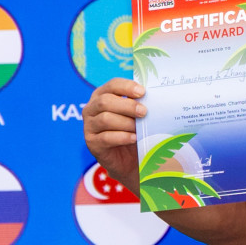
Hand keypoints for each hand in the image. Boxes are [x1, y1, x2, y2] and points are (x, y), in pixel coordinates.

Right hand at [83, 77, 145, 192]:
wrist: (129, 159)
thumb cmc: (134, 130)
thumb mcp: (137, 115)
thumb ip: (140, 104)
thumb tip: (155, 97)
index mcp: (102, 95)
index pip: (112, 85)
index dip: (127, 87)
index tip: (142, 92)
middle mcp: (92, 109)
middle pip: (105, 101)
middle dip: (127, 106)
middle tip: (144, 112)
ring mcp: (89, 126)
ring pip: (105, 119)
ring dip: (126, 123)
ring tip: (139, 128)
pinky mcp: (92, 143)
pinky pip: (106, 137)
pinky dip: (122, 137)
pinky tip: (134, 138)